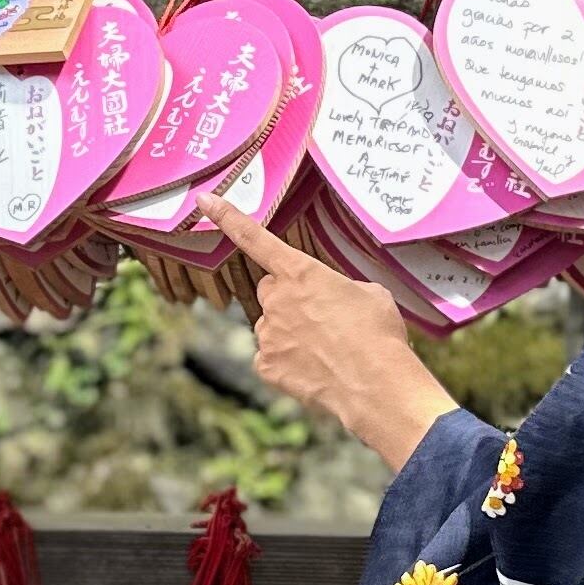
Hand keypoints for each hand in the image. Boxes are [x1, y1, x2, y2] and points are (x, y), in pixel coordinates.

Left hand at [201, 198, 463, 469]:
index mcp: (300, 273)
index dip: (227, 217)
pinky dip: (289, 364)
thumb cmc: (378, 335)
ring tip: (330, 350)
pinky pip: (271, 359)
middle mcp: (276, 300)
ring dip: (293, 334)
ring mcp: (267, 334)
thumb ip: (339, 288)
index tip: (205, 200)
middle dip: (289, 300)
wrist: (375, 384)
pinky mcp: (266, 366)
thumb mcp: (369, 294)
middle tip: (323, 319)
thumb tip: (334, 300)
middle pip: (271, 291)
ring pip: (272, 327)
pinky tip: (316, 369)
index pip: (256, 238)